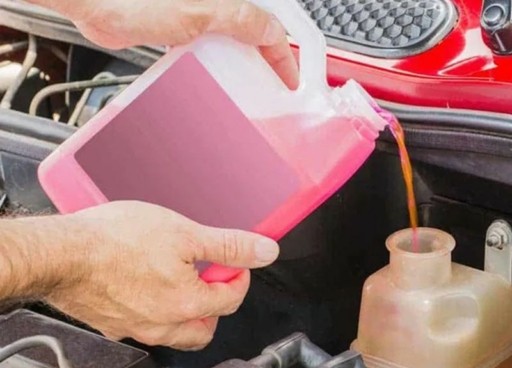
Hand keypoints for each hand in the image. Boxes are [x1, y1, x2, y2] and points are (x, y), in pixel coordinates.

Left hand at [36, 0, 298, 88]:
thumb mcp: (200, 12)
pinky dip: (211, 65)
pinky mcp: (176, 26)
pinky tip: (209, 79)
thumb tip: (273, 32)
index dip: (285, 54)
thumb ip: (242, 19)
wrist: (93, 0)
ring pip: (231, 43)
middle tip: (273, 86)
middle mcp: (216, 3)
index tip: (290, 79)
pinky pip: (205, 48)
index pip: (271, 24)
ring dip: (239, 66)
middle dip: (265, 60)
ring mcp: (196, 14)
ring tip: (245, 88)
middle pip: (254, 33)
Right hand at [46, 201, 279, 350]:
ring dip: (188, 312)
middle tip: (210, 276)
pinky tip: (148, 285)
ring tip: (181, 280)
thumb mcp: (186, 233)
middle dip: (217, 304)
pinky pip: (145, 326)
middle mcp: (164, 325)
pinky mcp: (112, 324)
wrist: (61, 253)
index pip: (232, 298)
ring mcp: (135, 328)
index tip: (234, 262)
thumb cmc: (115, 241)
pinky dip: (156, 311)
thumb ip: (229, 245)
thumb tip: (264, 251)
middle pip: (206, 327)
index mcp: (188, 305)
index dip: (239, 274)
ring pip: (176, 332)